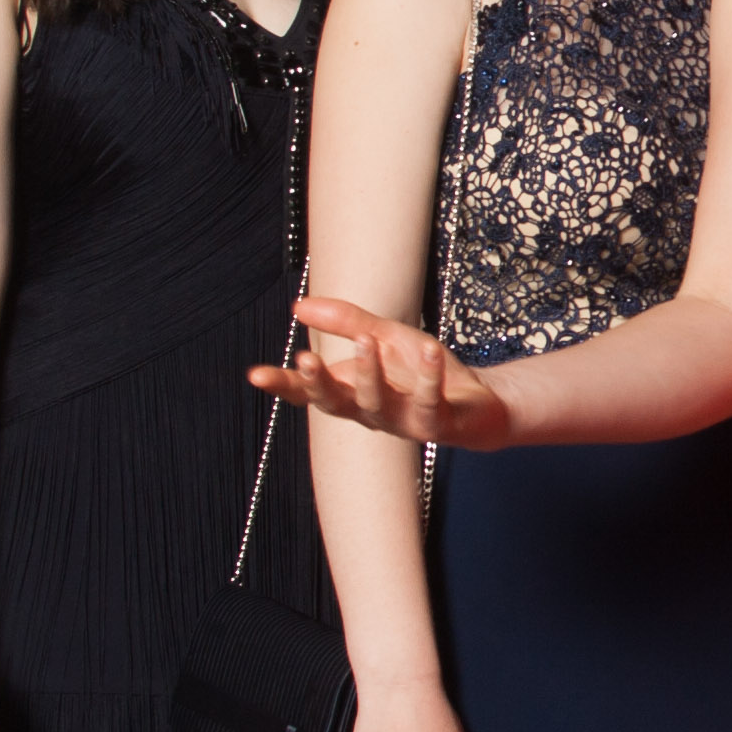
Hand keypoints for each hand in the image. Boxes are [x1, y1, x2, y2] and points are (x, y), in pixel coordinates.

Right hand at [254, 296, 512, 449]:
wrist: (476, 401)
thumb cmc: (422, 372)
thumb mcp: (385, 336)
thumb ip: (345, 322)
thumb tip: (298, 306)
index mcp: (352, 392)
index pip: (309, 392)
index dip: (283, 385)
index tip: (255, 374)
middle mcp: (371, 413)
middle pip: (335, 404)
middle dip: (320, 383)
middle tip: (306, 358)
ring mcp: (403, 422)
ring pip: (378, 405)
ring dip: (370, 373)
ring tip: (367, 340)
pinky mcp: (438, 425)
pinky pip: (429, 402)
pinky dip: (429, 376)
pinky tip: (430, 350)